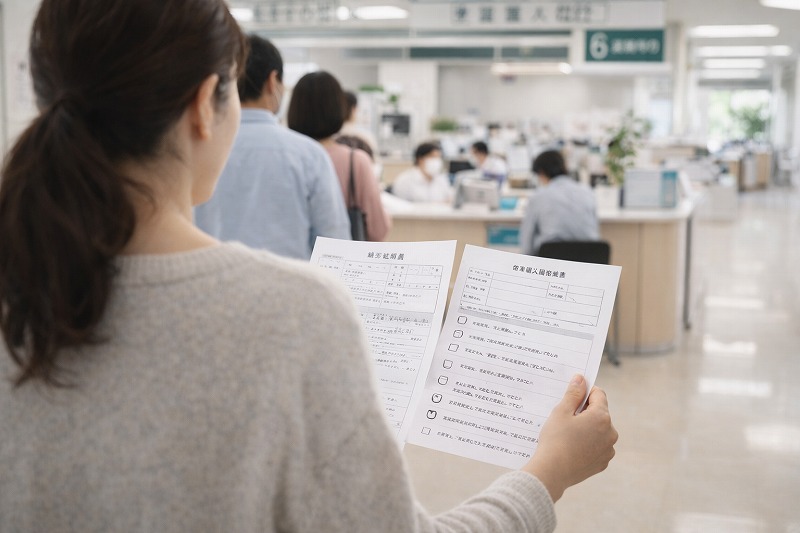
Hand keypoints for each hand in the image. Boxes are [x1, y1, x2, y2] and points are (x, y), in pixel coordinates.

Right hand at [522, 374, 617, 501]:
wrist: (552, 472)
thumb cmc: (555, 439)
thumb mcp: (561, 412)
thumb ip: (573, 393)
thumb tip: (581, 379)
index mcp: (602, 417)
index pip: (599, 394)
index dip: (585, 392)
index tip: (572, 396)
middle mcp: (611, 433)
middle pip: (600, 413)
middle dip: (585, 412)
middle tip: (565, 418)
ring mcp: (608, 450)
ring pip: (599, 430)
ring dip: (588, 428)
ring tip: (568, 435)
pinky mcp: (602, 462)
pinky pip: (597, 446)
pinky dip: (588, 444)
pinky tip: (572, 448)